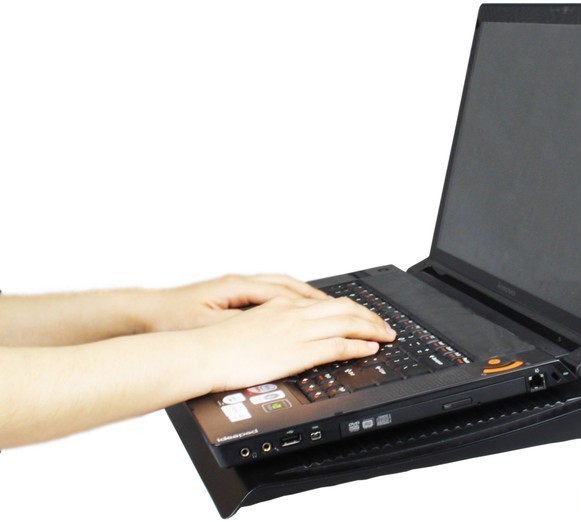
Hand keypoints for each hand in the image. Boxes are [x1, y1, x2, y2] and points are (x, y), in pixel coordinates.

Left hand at [141, 274, 327, 332]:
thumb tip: (270, 328)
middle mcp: (242, 282)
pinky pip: (273, 291)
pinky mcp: (234, 294)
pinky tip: (301, 307)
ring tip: (333, 307)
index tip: (336, 314)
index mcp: (238, 287)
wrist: (146, 314)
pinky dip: (293, 298)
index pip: (286, 294)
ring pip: (284, 287)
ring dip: (309, 297)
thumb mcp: (208, 326)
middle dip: (321, 299)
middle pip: (292, 286)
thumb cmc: (172, 320)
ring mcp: (239, 286)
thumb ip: (242, 325)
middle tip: (350, 310)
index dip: (315, 305)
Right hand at [191, 295, 396, 391]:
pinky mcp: (297, 351)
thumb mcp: (251, 323)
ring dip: (371, 328)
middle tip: (384, 324)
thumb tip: (286, 333)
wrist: (205, 351)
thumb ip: (273, 323)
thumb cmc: (220, 342)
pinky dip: (358, 346)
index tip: (363, 315)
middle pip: (344, 308)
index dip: (351, 308)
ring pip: (347, 323)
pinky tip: (369, 349)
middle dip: (369, 316)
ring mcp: (297, 331)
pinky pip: (338, 346)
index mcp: (283, 305)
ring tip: (385, 335)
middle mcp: (294, 313)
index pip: (327, 302)